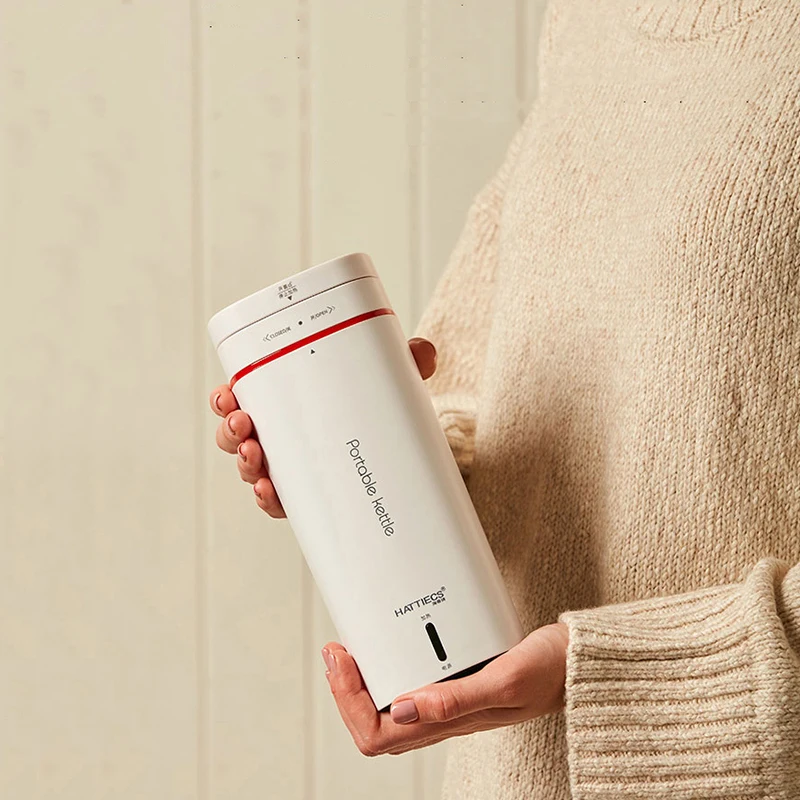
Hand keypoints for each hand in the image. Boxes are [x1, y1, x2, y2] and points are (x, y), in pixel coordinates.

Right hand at [209, 337, 437, 516]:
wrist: (401, 445)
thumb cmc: (377, 405)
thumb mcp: (387, 378)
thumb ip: (403, 361)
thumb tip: (423, 353)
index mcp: (288, 400)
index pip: (245, 396)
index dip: (226, 398)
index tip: (227, 394)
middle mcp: (281, 434)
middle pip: (237, 435)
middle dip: (231, 431)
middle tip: (244, 424)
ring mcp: (291, 466)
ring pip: (251, 468)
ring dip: (246, 464)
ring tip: (257, 458)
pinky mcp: (307, 495)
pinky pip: (278, 501)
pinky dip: (269, 499)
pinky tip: (271, 493)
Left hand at [321, 622, 568, 755]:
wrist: (576, 663)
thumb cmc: (548, 673)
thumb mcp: (505, 680)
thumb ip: (458, 698)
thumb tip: (407, 706)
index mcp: (450, 723)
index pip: (379, 733)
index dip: (349, 703)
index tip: (343, 662)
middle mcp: (443, 718)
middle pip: (374, 726)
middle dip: (344, 691)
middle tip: (336, 653)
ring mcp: (447, 704)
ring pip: (387, 709)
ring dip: (360, 683)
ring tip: (350, 650)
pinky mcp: (454, 684)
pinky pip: (408, 688)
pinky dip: (386, 669)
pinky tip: (386, 647)